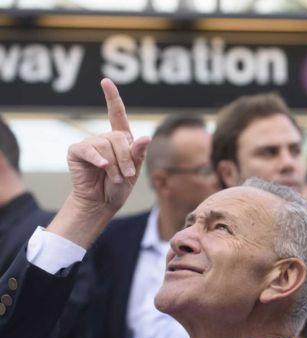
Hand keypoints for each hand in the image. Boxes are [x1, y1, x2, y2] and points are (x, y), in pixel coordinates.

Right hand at [67, 79, 149, 212]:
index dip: (112, 97)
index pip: (116, 113)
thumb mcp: (134, 169)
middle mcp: (105, 137)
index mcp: (121, 139)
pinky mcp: (77, 151)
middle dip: (126, 158)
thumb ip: (138, 153)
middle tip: (126, 175)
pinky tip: (102, 167)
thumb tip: (145, 137)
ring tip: (115, 177)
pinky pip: (89, 150)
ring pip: (106, 145)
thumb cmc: (120, 185)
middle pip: (118, 138)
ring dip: (115, 165)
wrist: (102, 202)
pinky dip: (98, 159)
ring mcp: (90, 143)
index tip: (105, 81)